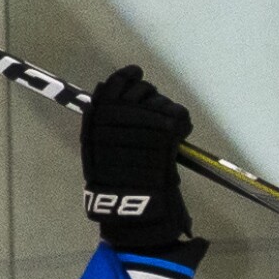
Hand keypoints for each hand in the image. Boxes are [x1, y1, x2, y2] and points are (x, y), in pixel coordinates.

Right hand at [79, 65, 192, 247]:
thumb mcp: (96, 148)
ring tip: (164, 135)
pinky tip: (178, 136)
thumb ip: (102, 121)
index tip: (137, 75)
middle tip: (154, 119)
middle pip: (142, 89)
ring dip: (166, 114)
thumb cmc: (113, 183)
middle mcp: (118, 112)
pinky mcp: (164, 129)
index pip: (115, 83)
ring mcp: (143, 119)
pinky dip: (182, 124)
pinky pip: (179, 114)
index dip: (130, 77)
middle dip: (151, 100)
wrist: (130, 204)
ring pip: (162, 102)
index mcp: (99, 115)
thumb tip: (108, 92)